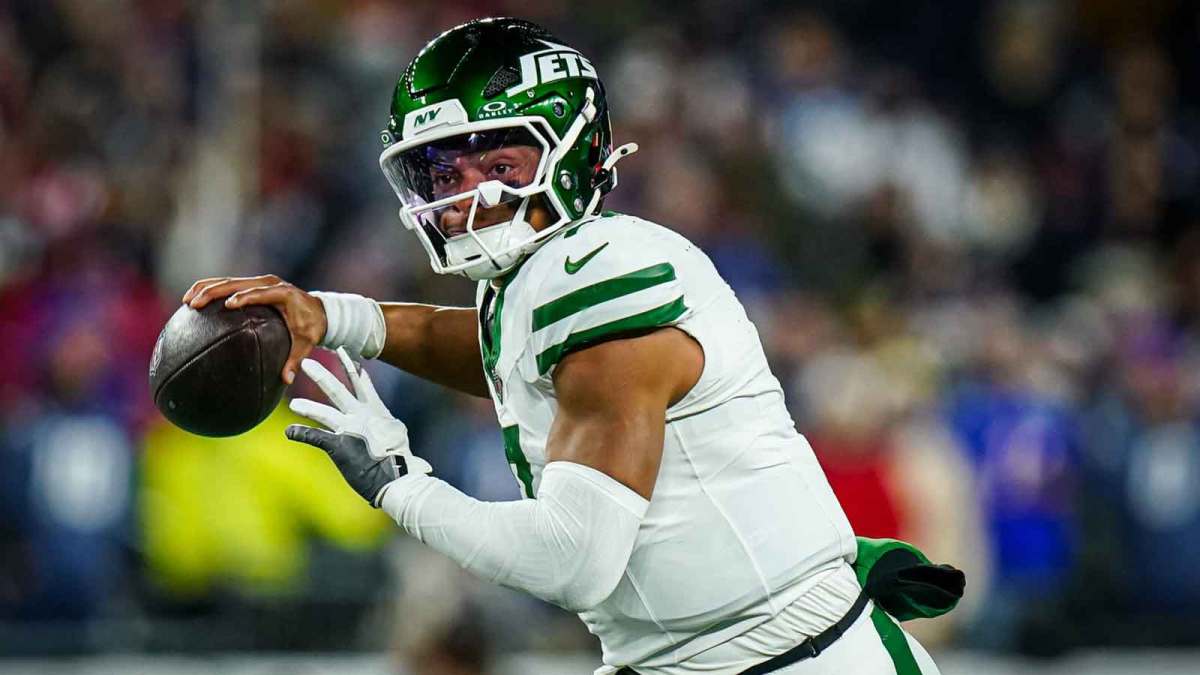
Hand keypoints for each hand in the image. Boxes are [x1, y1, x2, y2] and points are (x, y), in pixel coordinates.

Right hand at [182, 274, 325, 383]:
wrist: (318, 311)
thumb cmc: (311, 327)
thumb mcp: (306, 343)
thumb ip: (296, 359)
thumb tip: (287, 380)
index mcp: (284, 294)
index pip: (261, 293)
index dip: (245, 297)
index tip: (229, 305)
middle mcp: (270, 283)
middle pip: (237, 283)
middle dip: (214, 291)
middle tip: (195, 304)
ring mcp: (260, 281)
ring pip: (228, 280)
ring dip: (205, 288)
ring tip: (187, 301)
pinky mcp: (252, 284)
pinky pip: (228, 284)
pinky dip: (210, 289)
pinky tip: (192, 300)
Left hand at [286, 347, 431, 505]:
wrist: (397, 476)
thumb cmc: (402, 465)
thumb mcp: (403, 446)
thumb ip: (397, 438)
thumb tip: (419, 461)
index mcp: (378, 414)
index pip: (364, 387)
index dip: (354, 371)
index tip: (347, 355)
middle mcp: (362, 417)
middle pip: (339, 390)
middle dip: (323, 376)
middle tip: (307, 362)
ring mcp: (349, 430)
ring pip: (324, 412)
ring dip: (308, 407)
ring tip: (293, 403)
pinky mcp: (339, 446)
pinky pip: (316, 437)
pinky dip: (302, 434)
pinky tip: (290, 431)